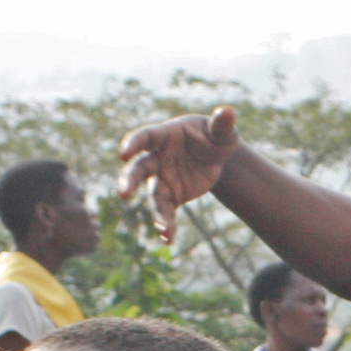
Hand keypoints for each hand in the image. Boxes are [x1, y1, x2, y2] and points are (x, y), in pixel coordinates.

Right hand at [117, 105, 242, 242]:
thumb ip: (222, 124)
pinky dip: (166, 225)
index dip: (132, 144)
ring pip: (153, 196)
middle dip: (129, 180)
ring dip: (156, 212)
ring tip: (163, 229)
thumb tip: (228, 111)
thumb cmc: (215, 136)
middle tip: (123, 193)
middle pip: (138, 169)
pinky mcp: (172, 195)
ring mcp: (162, 178)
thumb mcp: (222, 131)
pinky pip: (166, 211)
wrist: (218, 157)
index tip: (122, 154)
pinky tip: (168, 239)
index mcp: (165, 135)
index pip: (145, 137)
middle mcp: (158, 158)